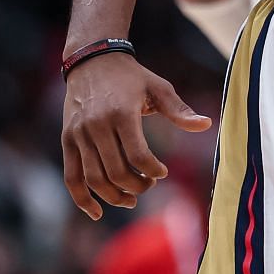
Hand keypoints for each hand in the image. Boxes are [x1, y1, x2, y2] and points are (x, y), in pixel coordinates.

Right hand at [61, 52, 210, 219]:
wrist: (92, 61)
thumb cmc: (131, 77)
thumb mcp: (158, 87)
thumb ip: (180, 110)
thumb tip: (207, 125)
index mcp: (121, 114)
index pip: (137, 155)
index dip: (152, 170)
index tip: (162, 173)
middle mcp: (96, 126)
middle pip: (116, 171)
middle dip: (136, 186)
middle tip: (149, 185)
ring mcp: (78, 134)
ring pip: (94, 178)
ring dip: (114, 196)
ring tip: (131, 199)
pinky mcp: (67, 140)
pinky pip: (71, 176)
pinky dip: (82, 198)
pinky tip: (97, 212)